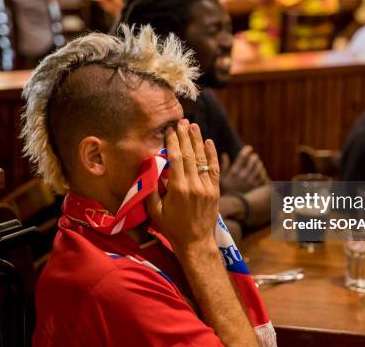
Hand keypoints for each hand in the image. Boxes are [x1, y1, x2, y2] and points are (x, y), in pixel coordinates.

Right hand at [146, 120, 220, 252]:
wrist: (196, 243)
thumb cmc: (172, 228)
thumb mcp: (155, 212)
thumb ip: (151, 191)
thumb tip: (148, 170)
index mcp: (178, 189)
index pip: (175, 159)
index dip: (173, 142)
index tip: (170, 130)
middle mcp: (194, 185)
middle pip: (189, 155)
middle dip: (185, 136)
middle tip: (181, 121)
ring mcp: (207, 187)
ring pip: (202, 159)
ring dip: (197, 141)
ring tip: (193, 125)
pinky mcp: (215, 190)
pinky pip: (214, 168)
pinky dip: (212, 154)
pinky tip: (209, 142)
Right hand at [220, 145, 266, 193]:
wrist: (232, 206)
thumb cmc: (225, 191)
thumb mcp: (221, 178)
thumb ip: (223, 166)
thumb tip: (224, 154)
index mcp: (234, 172)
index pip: (243, 156)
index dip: (247, 150)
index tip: (249, 148)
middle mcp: (243, 176)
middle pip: (253, 161)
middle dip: (254, 157)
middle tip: (253, 156)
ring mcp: (251, 182)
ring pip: (259, 167)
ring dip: (258, 164)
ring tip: (257, 163)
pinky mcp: (257, 188)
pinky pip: (263, 176)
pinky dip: (262, 172)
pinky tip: (260, 172)